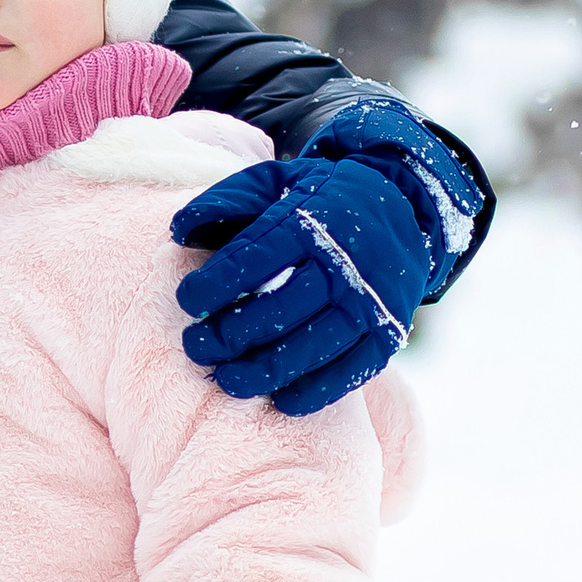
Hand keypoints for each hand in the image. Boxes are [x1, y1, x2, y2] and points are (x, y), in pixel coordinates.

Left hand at [174, 154, 432, 415]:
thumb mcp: (275, 182)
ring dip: (263, 371)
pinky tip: (279, 400)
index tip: (186, 302)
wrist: (403, 206)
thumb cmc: (319, 199)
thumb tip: (178, 233)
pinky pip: (350, 373)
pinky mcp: (389, 334)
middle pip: (278, 310)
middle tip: (195, 347)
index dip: (213, 286)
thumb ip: (226, 202)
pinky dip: (314, 391)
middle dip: (229, 335)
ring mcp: (369, 303)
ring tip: (226, 380)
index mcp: (310, 221)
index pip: (252, 260)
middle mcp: (344, 264)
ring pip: (311, 348)